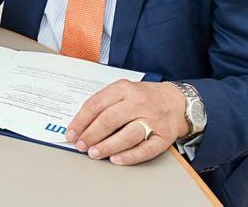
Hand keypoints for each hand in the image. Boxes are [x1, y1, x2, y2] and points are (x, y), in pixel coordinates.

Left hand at [66, 80, 188, 164]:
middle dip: (91, 134)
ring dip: (107, 146)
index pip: (96, 104)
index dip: (80, 121)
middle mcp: (138, 102)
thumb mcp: (122, 91)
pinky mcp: (163, 137)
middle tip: (80, 145)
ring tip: (93, 153)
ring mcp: (152, 120)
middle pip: (109, 119)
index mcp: (123, 89)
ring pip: (127, 135)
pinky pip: (145, 149)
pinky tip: (115, 159)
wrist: (176, 102)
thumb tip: (80, 127)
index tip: (71, 133)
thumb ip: (103, 104)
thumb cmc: (144, 98)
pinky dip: (129, 156)